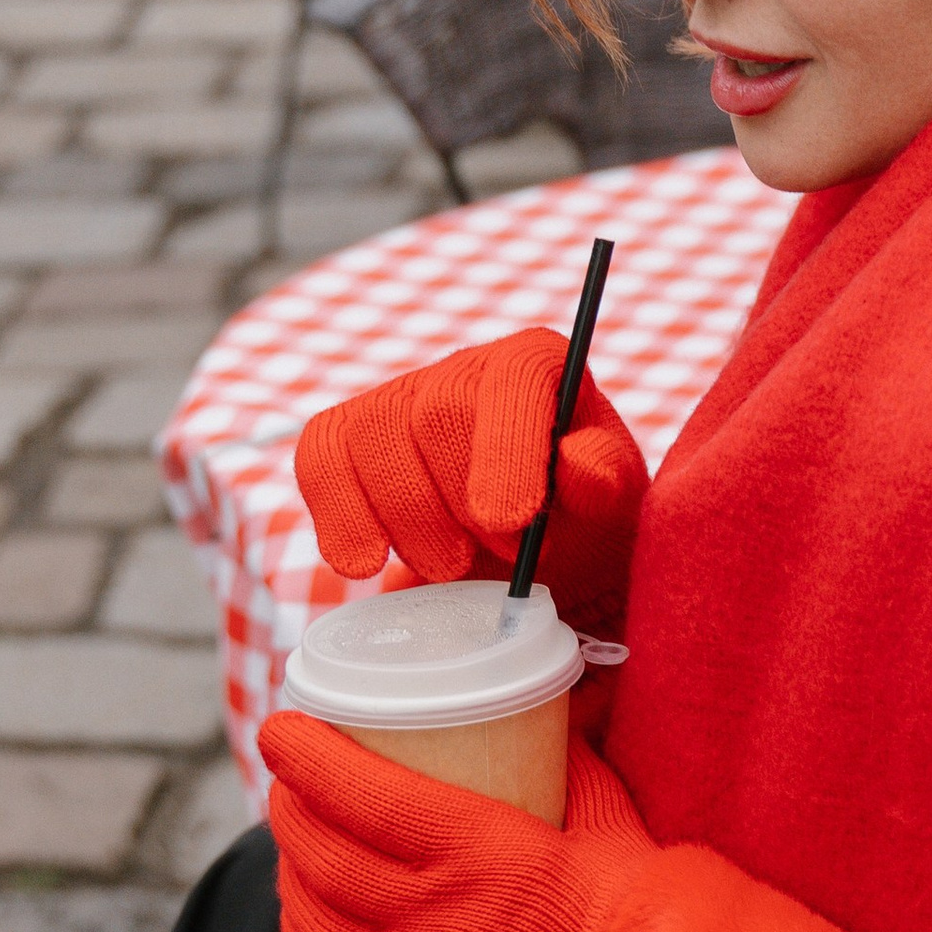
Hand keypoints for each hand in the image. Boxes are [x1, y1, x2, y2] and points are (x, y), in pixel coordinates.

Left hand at [261, 713, 650, 931]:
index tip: (280, 728)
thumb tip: (555, 726)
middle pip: (323, 850)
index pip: (362, 793)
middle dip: (291, 804)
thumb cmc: (630, 921)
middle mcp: (426, 913)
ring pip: (312, 912)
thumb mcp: (607, 823)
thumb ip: (573, 770)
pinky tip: (303, 910)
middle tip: (286, 776)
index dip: (308, 757)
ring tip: (292, 837)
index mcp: (476, 850)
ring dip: (289, 867)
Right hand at [294, 330, 645, 633]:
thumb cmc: (578, 517)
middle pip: (432, 413)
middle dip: (458, 500)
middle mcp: (463, 368)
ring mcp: (399, 399)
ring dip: (405, 518)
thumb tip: (578, 460)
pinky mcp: (349, 437)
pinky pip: (319, 456)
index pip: (512, 379)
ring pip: (371, 436)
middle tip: (499, 559)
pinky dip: (336, 514)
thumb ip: (602, 481)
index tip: (511, 522)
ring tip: (450, 568)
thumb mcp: (611, 506)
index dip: (506, 448)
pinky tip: (364, 564)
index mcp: (536, 364)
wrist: (531, 549)